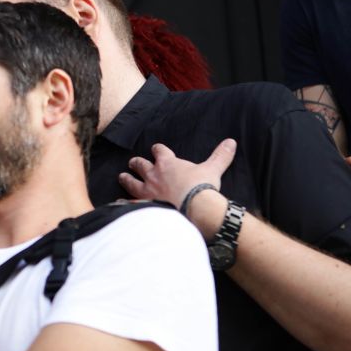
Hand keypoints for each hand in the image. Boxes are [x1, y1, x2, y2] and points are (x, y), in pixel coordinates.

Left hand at [118, 138, 236, 208]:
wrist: (194, 208)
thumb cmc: (202, 187)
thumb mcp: (213, 169)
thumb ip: (220, 155)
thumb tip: (231, 142)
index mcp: (168, 163)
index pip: (159, 151)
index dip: (157, 150)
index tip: (156, 149)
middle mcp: (154, 174)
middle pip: (141, 165)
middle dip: (137, 163)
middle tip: (132, 162)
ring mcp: (147, 190)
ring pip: (131, 181)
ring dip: (127, 178)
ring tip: (122, 176)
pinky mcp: (144, 205)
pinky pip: (130, 202)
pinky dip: (124, 202)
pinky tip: (119, 202)